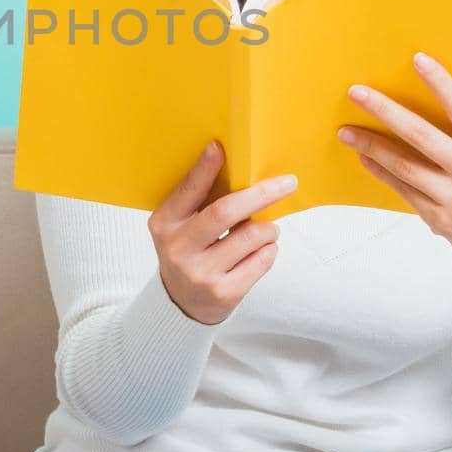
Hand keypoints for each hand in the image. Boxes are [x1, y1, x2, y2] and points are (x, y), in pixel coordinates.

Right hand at [147, 141, 298, 324]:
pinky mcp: (224, 293)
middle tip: (287, 183)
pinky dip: (269, 249)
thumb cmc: (188, 252)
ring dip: (268, 227)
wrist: (181, 304)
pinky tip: (262, 250)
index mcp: (165, 225)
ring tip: (266, 229)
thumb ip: (198, 201)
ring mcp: (201, 274)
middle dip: (260, 194)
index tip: (219, 147)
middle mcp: (178, 249)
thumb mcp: (179, 226)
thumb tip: (231, 163)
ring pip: (252, 236)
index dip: (204, 169)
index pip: (188, 191)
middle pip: (225, 213)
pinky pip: (262, 260)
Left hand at [336, 51, 451, 260]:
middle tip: (356, 93)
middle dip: (384, 110)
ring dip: (370, 145)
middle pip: (420, 134)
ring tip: (346, 130)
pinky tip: (363, 156)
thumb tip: (414, 98)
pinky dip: (380, 170)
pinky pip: (401, 188)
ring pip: (403, 165)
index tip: (417, 59)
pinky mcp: (437, 218)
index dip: (440, 82)